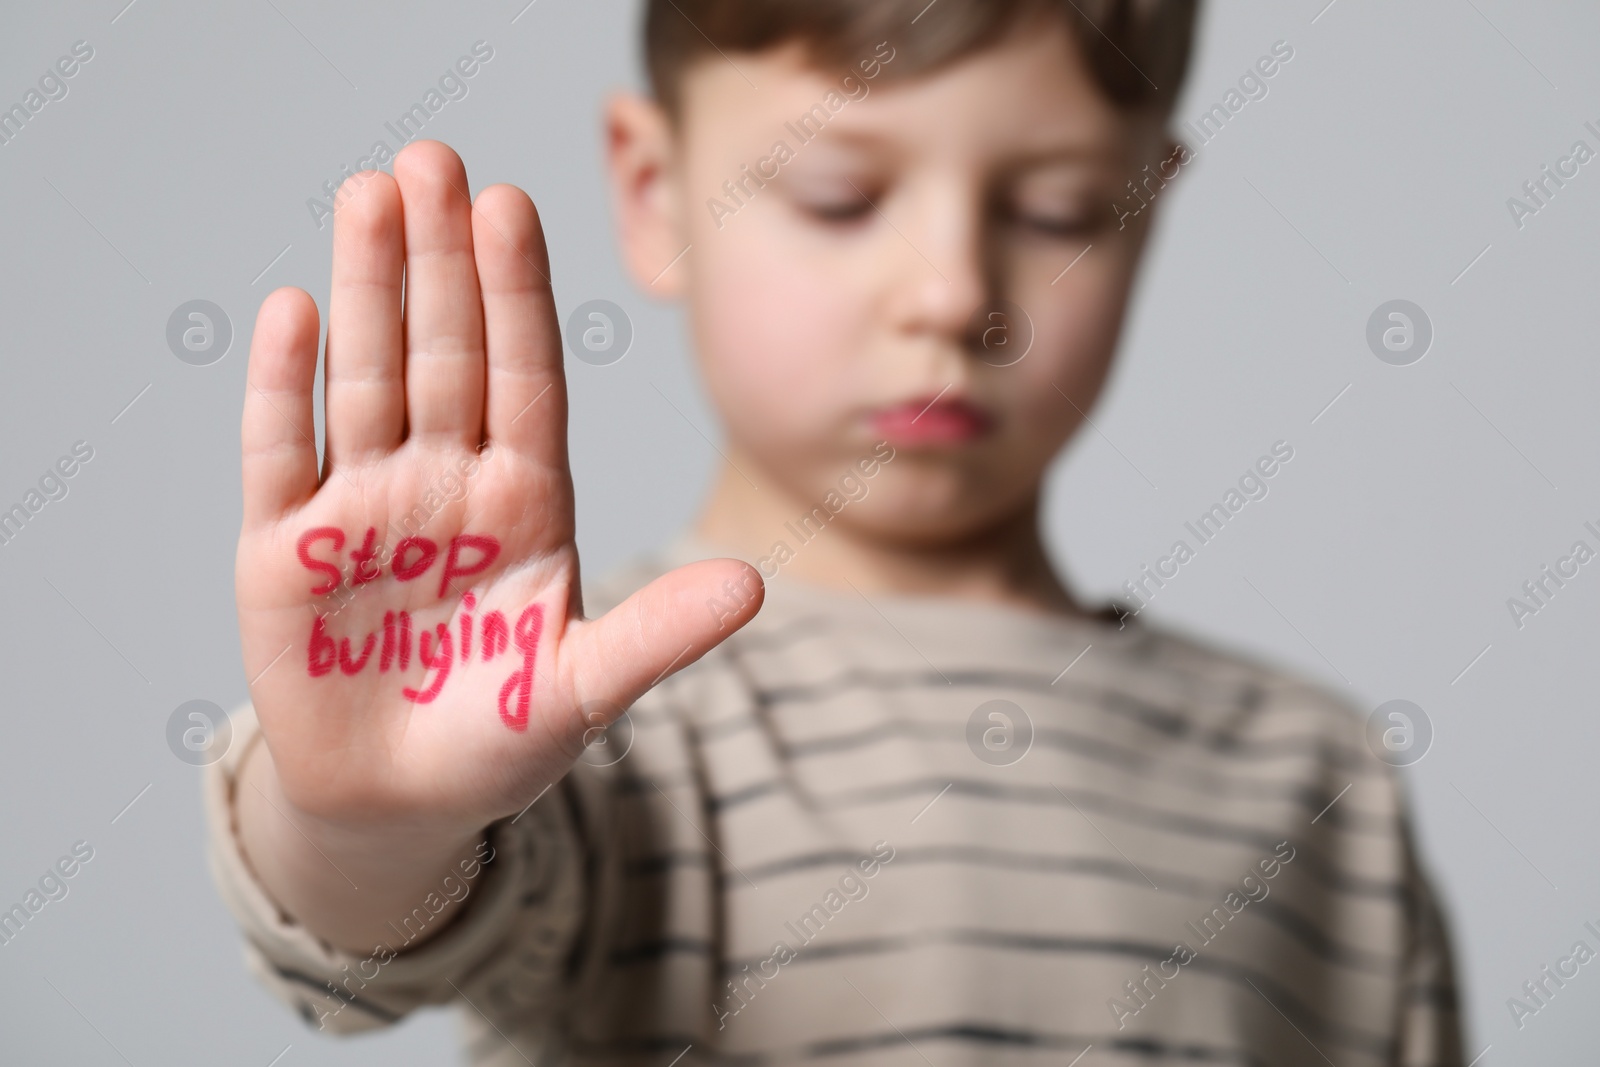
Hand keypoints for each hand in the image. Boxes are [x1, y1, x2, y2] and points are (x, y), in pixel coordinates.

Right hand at [235, 140, 760, 841]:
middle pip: (446, 353)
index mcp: (526, 502)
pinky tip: (298, 309)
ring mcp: (364, 507)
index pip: (524, 377)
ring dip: (368, 290)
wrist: (399, 804)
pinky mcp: (284, 547)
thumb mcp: (586, 689)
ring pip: (367, 378)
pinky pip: (283, 453)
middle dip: (441, 260)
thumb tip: (754, 586)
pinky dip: (287, 388)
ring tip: (369, 195)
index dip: (518, 295)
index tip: (513, 208)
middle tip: (434, 159)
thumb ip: (660, 635)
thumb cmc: (499, 739)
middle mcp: (447, 483)